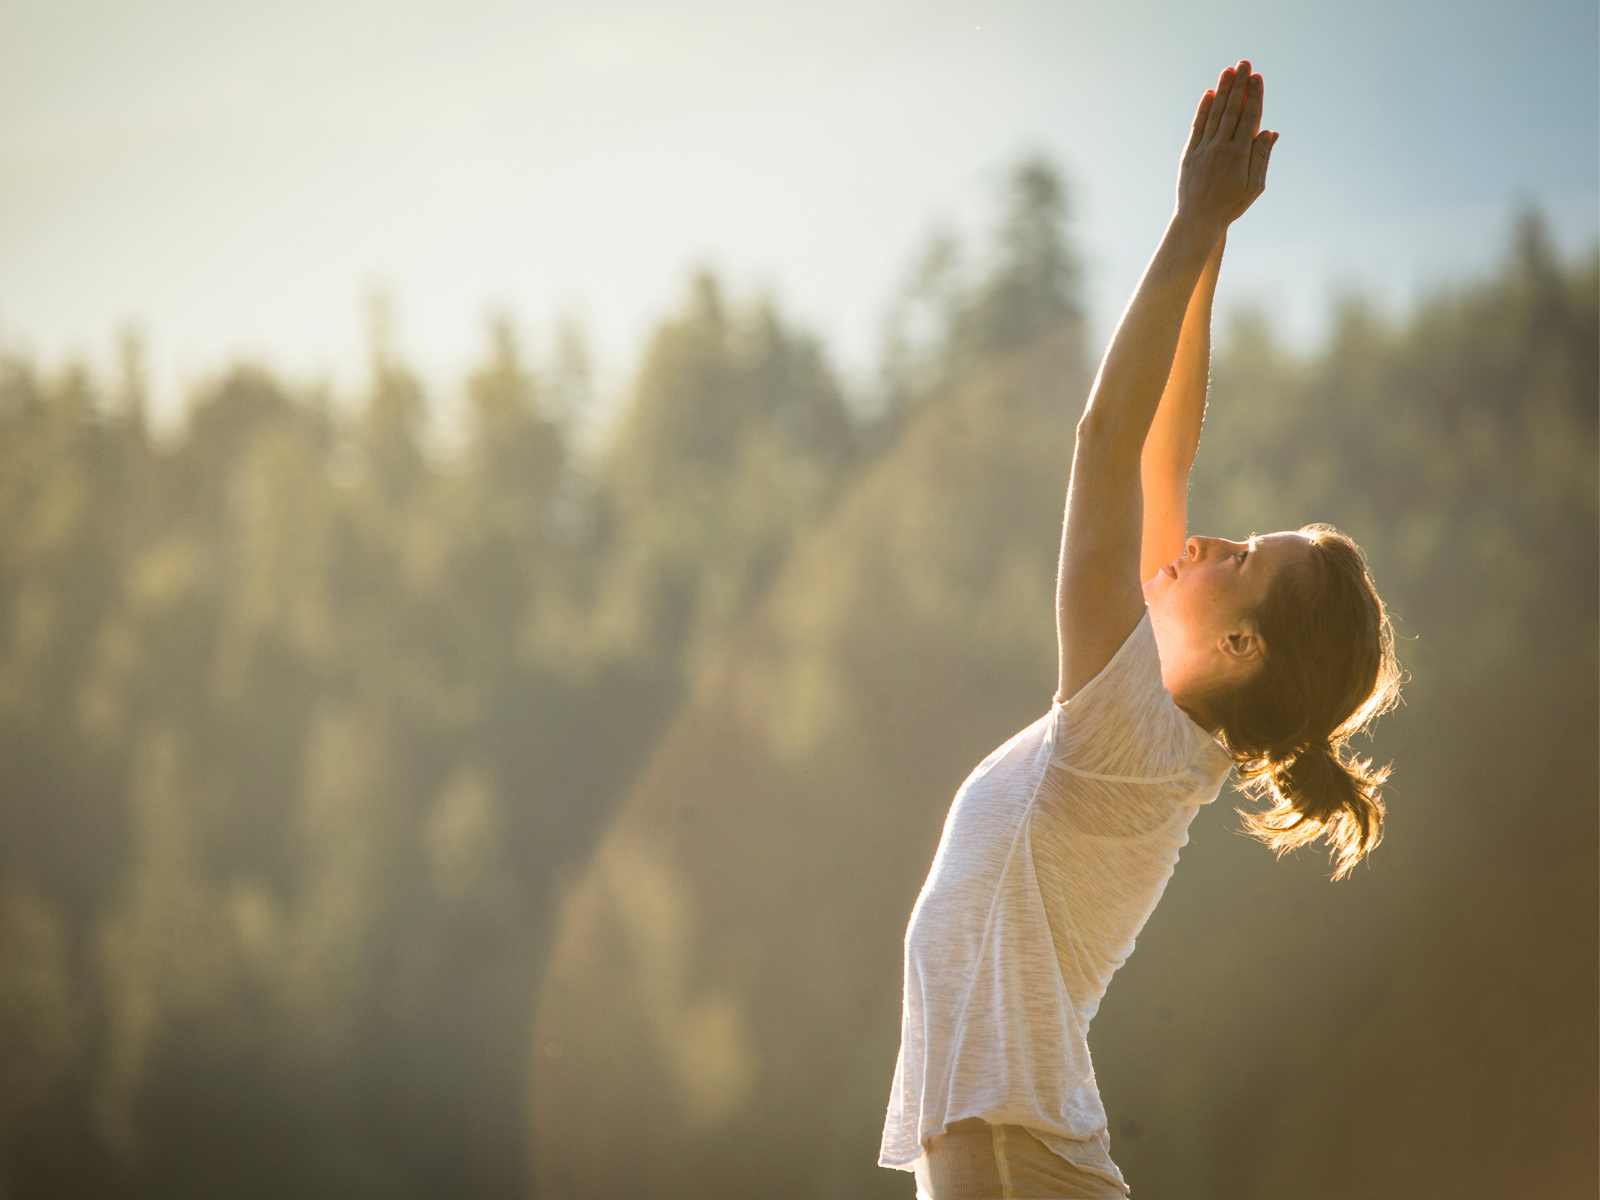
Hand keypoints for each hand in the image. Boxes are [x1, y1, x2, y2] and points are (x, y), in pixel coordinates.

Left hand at [1176, 61, 1276, 231]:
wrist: (1198, 221)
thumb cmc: (1230, 206)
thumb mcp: (1254, 186)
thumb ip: (1261, 157)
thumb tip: (1269, 131)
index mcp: (1239, 154)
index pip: (1249, 117)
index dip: (1254, 95)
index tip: (1257, 77)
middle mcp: (1220, 147)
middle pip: (1232, 110)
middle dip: (1239, 85)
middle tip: (1244, 64)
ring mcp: (1203, 149)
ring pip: (1214, 114)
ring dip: (1222, 91)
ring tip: (1228, 71)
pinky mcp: (1189, 154)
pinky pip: (1197, 127)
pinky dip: (1203, 110)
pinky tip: (1208, 94)